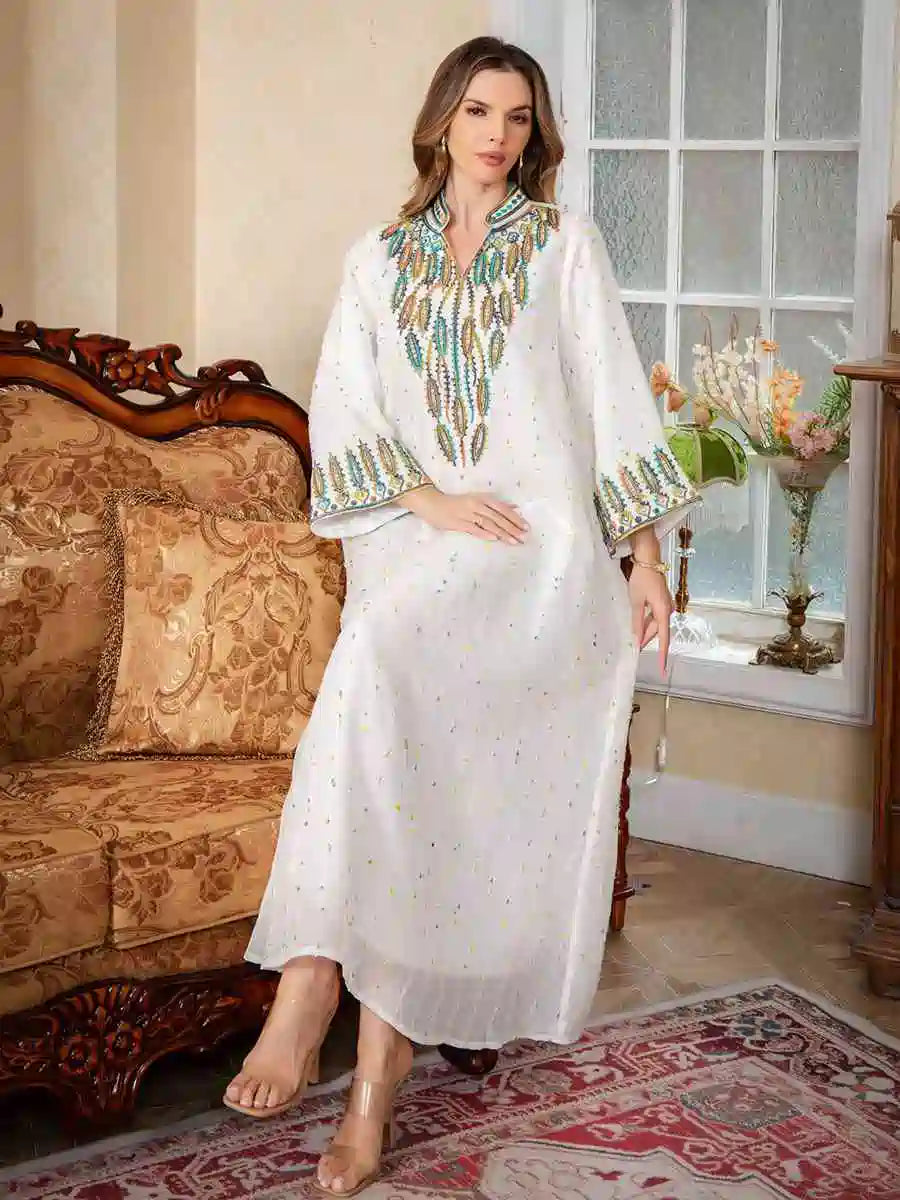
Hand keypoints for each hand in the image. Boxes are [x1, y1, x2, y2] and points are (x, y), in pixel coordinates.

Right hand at [401, 486, 527, 543]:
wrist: (432, 503)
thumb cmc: (456, 503)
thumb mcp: (477, 500)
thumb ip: (495, 505)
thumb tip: (515, 508)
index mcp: (482, 498)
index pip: (502, 508)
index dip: (515, 517)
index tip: (526, 526)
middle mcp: (476, 504)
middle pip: (498, 517)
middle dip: (512, 527)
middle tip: (524, 537)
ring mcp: (467, 513)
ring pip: (489, 523)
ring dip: (502, 533)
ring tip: (514, 541)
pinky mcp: (458, 523)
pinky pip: (474, 529)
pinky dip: (484, 533)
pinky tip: (495, 539)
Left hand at [628, 563, 672, 675]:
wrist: (648, 559)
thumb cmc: (641, 579)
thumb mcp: (636, 601)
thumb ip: (637, 621)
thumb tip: (637, 639)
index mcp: (663, 611)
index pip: (664, 638)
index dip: (662, 654)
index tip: (662, 668)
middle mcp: (668, 609)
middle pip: (658, 631)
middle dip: (647, 640)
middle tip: (635, 649)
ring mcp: (665, 604)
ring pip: (656, 623)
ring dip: (646, 631)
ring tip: (634, 638)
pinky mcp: (661, 600)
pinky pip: (655, 616)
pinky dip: (647, 622)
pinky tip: (639, 624)